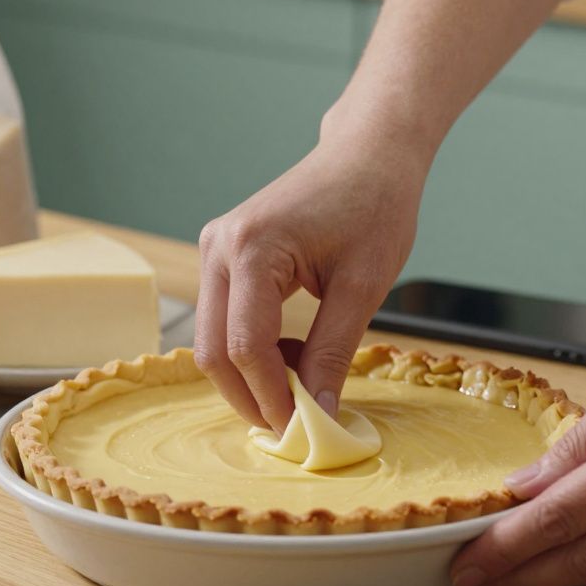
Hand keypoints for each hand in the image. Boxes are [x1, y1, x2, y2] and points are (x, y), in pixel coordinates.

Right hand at [195, 134, 424, 431]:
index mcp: (252, 249)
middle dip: (249, 396)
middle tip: (292, 425)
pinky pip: (221, 319)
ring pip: (210, 339)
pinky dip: (249, 349)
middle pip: (212, 350)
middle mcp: (219, 247)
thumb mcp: (363, 286)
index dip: (271, 397)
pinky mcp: (221, 256)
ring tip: (300, 384)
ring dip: (248, 376)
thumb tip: (319, 412)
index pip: (245, 346)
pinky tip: (290, 354)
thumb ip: (334, 352)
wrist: (366, 155)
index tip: (301, 430)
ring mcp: (213, 249)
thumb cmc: (374, 206)